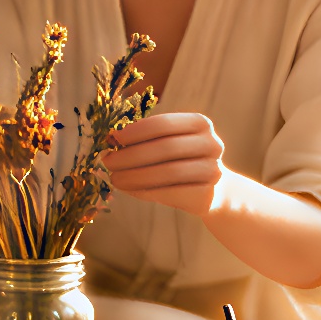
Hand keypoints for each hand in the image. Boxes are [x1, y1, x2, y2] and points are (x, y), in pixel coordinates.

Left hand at [101, 113, 224, 216]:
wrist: (214, 190)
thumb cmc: (181, 160)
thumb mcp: (169, 143)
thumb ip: (145, 139)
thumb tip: (111, 140)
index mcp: (200, 123)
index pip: (164, 124)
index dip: (136, 131)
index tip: (113, 138)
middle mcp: (211, 144)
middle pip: (165, 148)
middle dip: (130, 155)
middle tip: (107, 162)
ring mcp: (213, 171)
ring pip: (167, 173)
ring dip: (134, 176)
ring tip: (114, 179)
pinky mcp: (207, 196)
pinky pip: (169, 193)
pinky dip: (145, 191)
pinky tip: (129, 190)